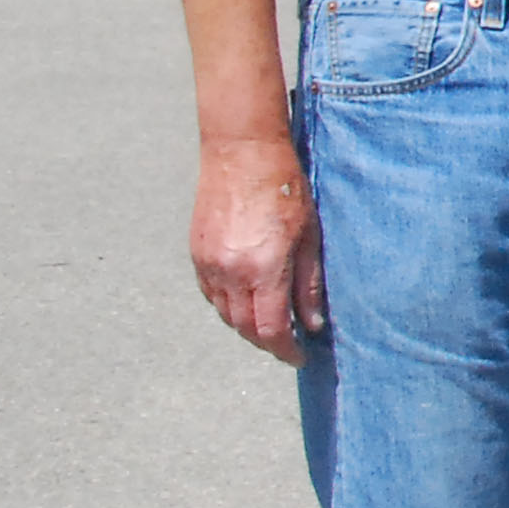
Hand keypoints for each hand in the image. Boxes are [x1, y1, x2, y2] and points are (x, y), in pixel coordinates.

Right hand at [192, 133, 326, 362]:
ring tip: (270, 322)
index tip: (299, 357)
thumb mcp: (310, 235)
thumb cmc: (285, 187)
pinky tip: (247, 298)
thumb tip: (311, 323)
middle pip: (245, 328)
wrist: (241, 151)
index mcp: (263, 269)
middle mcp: (230, 272)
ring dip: (247, 326)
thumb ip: (309, 283)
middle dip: (267, 342)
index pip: (270, 330)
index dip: (285, 350)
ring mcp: (208, 264)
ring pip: (225, 314)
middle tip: (287, 343)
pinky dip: (228, 305)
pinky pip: (211, 294)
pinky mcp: (197, 252)